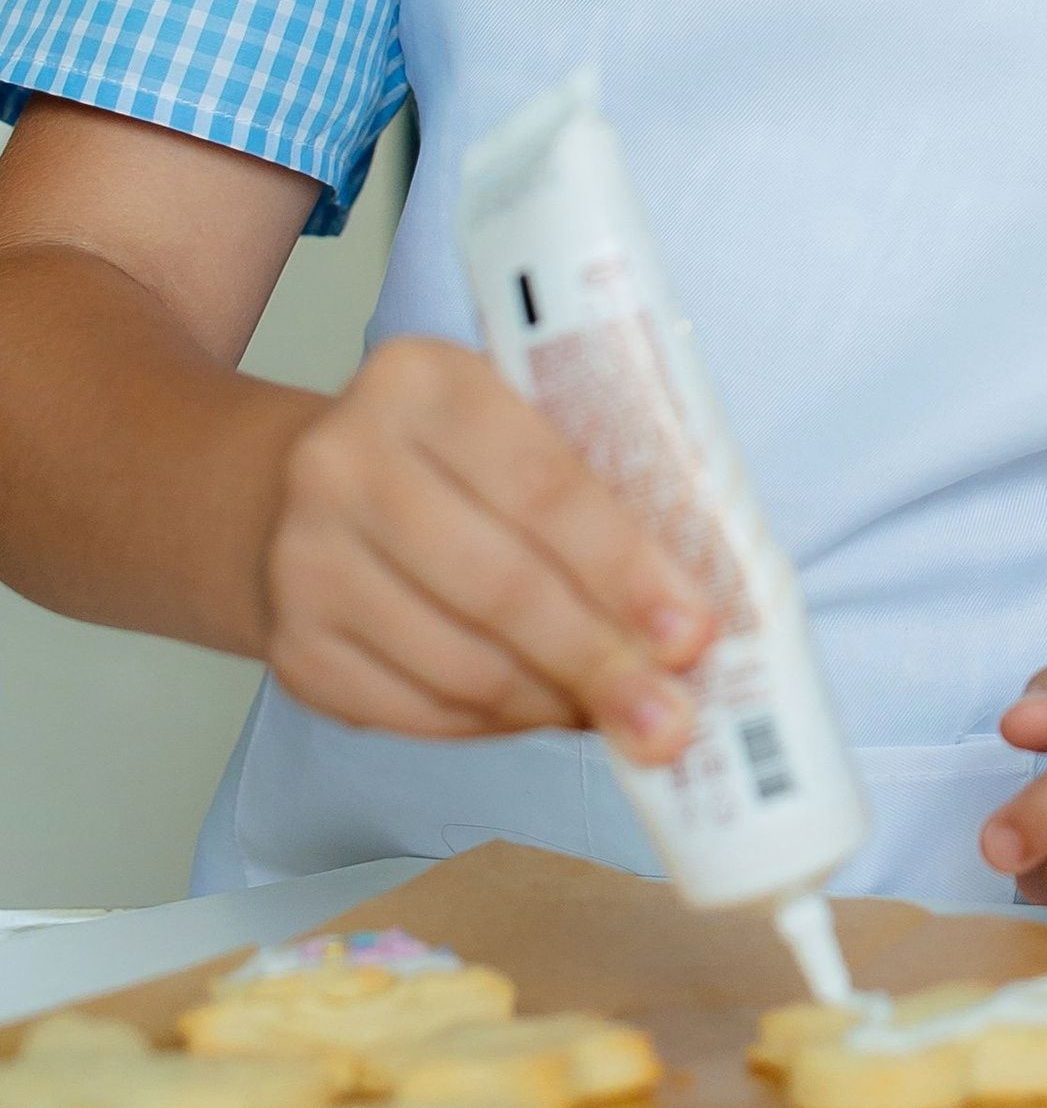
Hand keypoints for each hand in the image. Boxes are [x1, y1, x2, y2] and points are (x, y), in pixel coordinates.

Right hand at [260, 337, 712, 762]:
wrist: (295, 492)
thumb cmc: (448, 460)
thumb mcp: (515, 424)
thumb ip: (598, 491)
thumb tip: (690, 613)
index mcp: (422, 383)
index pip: (543, 486)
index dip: (623, 569)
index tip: (690, 632)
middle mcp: (344, 464)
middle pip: (499, 586)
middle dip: (600, 661)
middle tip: (670, 717)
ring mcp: (305, 561)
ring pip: (459, 664)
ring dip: (554, 703)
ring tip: (619, 716)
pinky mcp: (294, 647)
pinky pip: (415, 712)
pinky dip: (495, 725)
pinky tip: (544, 713)